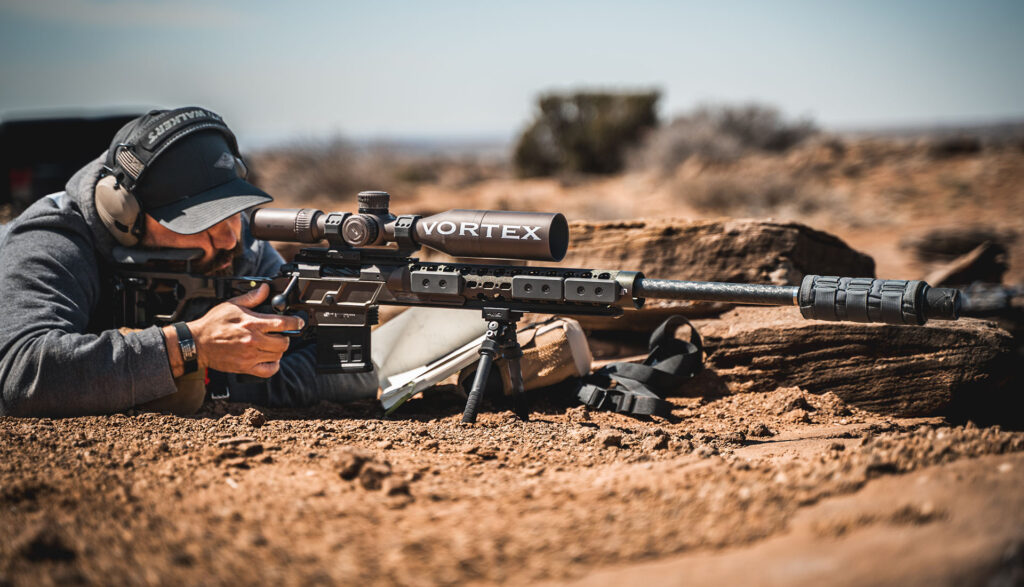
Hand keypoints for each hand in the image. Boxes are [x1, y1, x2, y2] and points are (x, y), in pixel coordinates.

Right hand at [185, 284, 304, 377]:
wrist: (197, 343)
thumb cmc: (213, 324)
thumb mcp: (232, 305)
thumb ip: (251, 298)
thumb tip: (265, 289)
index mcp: (252, 324)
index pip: (282, 323)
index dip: (295, 322)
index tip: (299, 322)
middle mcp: (253, 341)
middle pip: (284, 342)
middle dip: (286, 337)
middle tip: (281, 334)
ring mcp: (250, 355)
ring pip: (278, 355)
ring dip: (279, 350)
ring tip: (273, 345)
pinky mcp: (246, 367)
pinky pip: (268, 370)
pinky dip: (273, 366)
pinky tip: (270, 359)